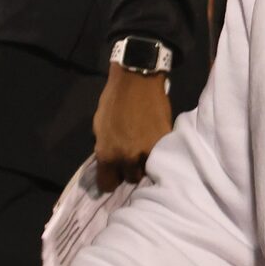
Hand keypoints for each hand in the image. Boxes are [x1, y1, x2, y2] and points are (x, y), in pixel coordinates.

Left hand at [93, 66, 172, 189]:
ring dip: (145, 163)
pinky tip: (154, 140)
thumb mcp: (99, 127)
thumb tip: (110, 162)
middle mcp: (128, 158)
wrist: (137, 80)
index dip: (110, 179)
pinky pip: (160, 155)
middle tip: (131, 157)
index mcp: (108, 154)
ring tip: (144, 150)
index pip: (108, 185)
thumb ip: (105, 148)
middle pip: (130, 179)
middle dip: (129, 170)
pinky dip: (158, 151)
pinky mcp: (165, 142)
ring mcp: (148, 151)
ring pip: (148, 170)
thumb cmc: (113, 101)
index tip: (114, 174)